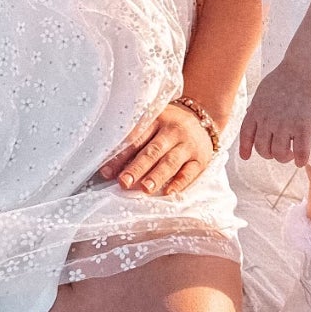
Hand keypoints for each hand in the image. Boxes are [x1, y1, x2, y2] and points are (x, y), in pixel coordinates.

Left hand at [98, 102, 217, 197]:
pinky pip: (190, 172)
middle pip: (153, 151)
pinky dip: (180, 183)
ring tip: (145, 189)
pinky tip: (169, 192)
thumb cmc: (169, 125)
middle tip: (123, 182)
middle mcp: (173, 131)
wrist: (204, 118)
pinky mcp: (200, 159)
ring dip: (157, 176)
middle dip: (137, 168)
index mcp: (157, 120)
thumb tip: (109, 169)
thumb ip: (134, 142)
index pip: (136, 139)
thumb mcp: (154, 123)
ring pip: (171, 162)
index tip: (106, 172)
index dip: (120, 156)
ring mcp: (188, 145)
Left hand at [239, 60, 310, 165]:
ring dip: (285, 158)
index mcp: (257, 110)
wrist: (306, 70)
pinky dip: (300, 160)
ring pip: (279, 154)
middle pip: (262, 149)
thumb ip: (258, 105)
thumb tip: (250, 114)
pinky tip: (301, 160)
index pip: (246, 134)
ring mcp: (285, 125)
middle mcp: (267, 120)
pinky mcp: (303, 128)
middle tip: (280, 151)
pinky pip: (300, 153)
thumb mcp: (264, 91)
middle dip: (270, 154)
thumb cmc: (287, 77)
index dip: (245, 148)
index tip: (246, 157)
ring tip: (291, 154)